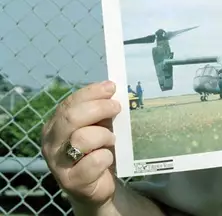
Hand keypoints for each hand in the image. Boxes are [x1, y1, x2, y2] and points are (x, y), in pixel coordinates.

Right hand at [41, 81, 121, 209]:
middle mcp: (51, 143)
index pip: (70, 103)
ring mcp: (58, 163)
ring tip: (111, 140)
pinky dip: (106, 157)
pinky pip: (93, 162)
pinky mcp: (71, 181)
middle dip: (99, 108)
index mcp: (55, 125)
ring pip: (82, 138)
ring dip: (104, 136)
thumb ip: (100, 110)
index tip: (111, 88)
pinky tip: (108, 159)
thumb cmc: (97, 150)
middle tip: (117, 108)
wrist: (97, 186)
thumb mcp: (98, 126)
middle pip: (71, 117)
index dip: (91, 93)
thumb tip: (111, 87)